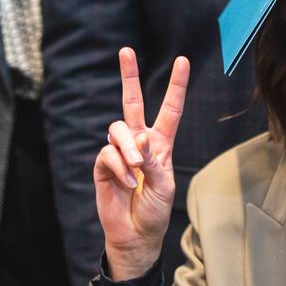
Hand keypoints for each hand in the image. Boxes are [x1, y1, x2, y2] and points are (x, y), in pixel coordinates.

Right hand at [95, 47, 189, 280]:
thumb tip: (139, 137)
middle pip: (132, 102)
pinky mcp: (103, 165)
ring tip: (136, 168)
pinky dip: (118, 168)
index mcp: (161, 144)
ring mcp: (120, 152)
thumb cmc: (155, 211)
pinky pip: (107, 153)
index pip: (170, 109)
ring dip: (128, 146)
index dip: (176, 86)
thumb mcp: (164, 186)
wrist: (135, 235)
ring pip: (118, 129)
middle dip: (128, 76)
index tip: (182, 61)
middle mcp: (140, 142)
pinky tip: (125, 183)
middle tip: (126, 50)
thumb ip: (153, 160)